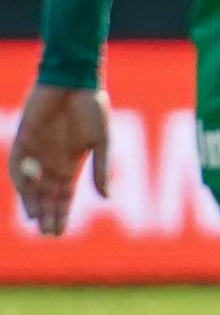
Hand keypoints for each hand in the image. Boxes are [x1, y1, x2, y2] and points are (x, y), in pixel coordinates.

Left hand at [10, 85, 110, 236]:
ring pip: (31, 184)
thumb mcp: (102, 142)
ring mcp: (36, 151)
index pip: (65, 196)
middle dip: (48, 214)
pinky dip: (22, 179)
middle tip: (48, 234)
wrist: (74, 79)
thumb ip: (102, 169)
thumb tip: (106, 199)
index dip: (62, 214)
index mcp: (72, 163)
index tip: (59, 233)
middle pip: (47, 195)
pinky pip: (17, 163)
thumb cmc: (93, 107)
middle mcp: (52, 161)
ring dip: (33, 202)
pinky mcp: (23, 138)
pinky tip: (27, 193)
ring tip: (37, 219)